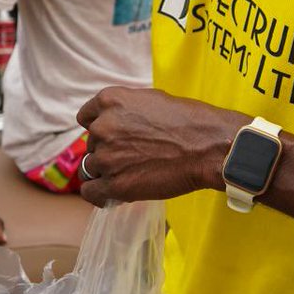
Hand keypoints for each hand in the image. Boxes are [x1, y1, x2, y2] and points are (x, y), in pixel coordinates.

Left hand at [76, 86, 244, 207]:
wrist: (208, 147)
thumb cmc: (189, 121)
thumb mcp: (151, 99)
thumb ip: (126, 109)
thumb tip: (115, 121)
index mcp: (110, 100)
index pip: (86, 117)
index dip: (100, 127)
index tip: (115, 136)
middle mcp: (103, 127)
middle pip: (91, 144)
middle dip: (108, 150)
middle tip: (134, 156)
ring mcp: (106, 157)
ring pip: (90, 168)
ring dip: (106, 172)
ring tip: (132, 173)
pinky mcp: (114, 185)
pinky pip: (90, 192)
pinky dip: (100, 194)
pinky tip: (115, 193)